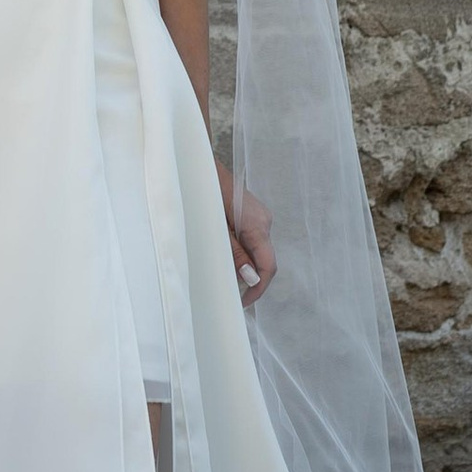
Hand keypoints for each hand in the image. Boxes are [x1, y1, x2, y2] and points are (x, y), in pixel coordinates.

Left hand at [219, 164, 274, 301]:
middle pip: (266, 259)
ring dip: (247, 264)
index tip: (244, 302)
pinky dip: (245, 252)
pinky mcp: (255, 215)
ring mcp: (262, 217)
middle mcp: (265, 221)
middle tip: (232, 293)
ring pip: (260, 250)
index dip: (259, 288)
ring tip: (226, 273)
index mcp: (257, 225)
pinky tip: (229, 254)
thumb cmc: (206, 196)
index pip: (268, 265)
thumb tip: (251, 278)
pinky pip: (255, 240)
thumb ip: (235, 253)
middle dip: (251, 278)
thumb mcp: (217, 229)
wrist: (203, 170)